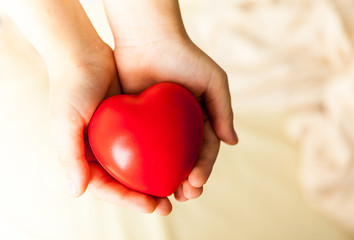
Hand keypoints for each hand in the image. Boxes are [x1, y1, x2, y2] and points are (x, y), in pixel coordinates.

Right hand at [48, 43, 170, 214]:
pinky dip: (161, 154)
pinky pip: (148, 143)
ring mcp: (118, 137)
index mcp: (85, 157)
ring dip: (157, 179)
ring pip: (140, 165)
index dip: (128, 199)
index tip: (151, 206)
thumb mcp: (64, 123)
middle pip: (126, 181)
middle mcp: (102, 151)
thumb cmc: (70, 88)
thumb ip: (69, 156)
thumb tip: (78, 192)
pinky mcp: (132, 123)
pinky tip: (178, 160)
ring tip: (180, 189)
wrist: (84, 55)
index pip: (106, 187)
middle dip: (146, 196)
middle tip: (169, 204)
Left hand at [113, 35, 237, 202]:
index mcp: (200, 118)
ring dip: (167, 179)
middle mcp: (181, 126)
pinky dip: (145, 165)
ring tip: (167, 197)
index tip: (196, 182)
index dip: (203, 167)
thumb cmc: (185, 57)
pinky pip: (142, 148)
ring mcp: (159, 126)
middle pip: (186, 159)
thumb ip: (224, 110)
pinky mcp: (138, 123)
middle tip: (184, 196)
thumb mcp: (214, 81)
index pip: (205, 149)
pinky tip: (144, 180)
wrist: (149, 40)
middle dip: (187, 180)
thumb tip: (233, 142)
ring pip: (164, 159)